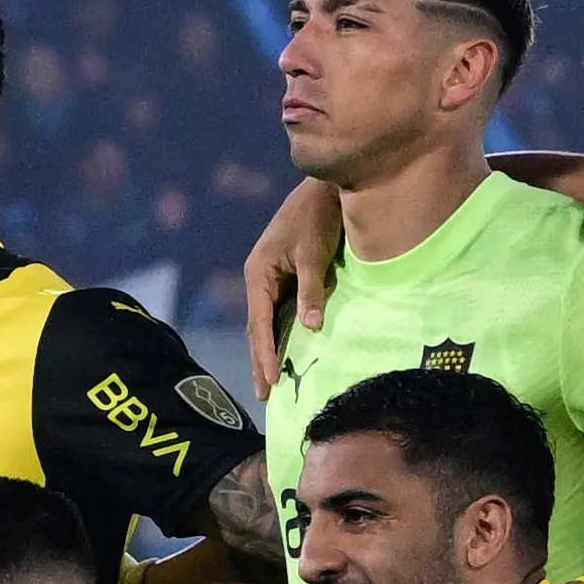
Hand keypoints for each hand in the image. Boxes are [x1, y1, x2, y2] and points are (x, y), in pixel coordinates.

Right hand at [240, 176, 342, 389]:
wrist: (327, 188)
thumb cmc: (318, 217)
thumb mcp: (314, 254)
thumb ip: (311, 290)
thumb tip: (311, 327)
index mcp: (258, 274)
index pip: (258, 324)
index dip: (264, 354)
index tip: (271, 383)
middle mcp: (259, 280)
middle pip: (257, 329)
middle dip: (260, 362)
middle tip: (264, 396)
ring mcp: (271, 279)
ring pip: (268, 323)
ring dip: (269, 352)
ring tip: (271, 382)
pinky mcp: (286, 276)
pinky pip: (280, 313)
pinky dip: (281, 335)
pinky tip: (287, 352)